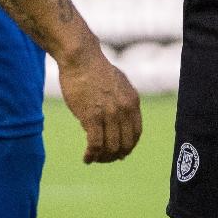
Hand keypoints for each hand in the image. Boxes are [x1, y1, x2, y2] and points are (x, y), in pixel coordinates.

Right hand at [57, 44, 141, 163]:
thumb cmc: (95, 70)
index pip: (136, 134)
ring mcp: (109, 114)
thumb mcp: (118, 84)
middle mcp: (124, 110)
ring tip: (93, 158)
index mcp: (133, 102)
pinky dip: (91, 155)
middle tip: (104, 159)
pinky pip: (95, 145)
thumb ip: (123, 101)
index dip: (128, 147)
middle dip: (114, 156)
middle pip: (124, 144)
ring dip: (102, 158)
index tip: (119, 153)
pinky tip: (86, 158)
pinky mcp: (92, 116)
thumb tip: (122, 118)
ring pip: (110, 148)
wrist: (81, 58)